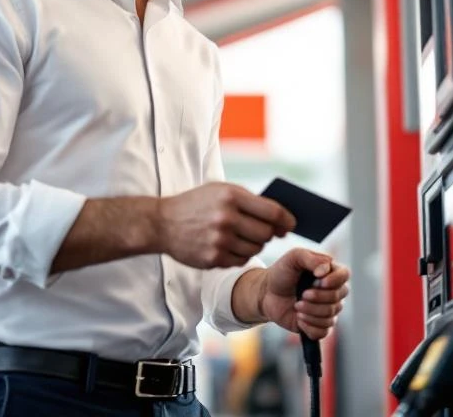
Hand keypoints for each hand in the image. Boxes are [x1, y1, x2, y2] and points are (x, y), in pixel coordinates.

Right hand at [158, 182, 295, 268]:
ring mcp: (219, 240)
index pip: (272, 211)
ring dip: (254, 245)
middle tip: (264, 231)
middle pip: (266, 233)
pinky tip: (231, 246)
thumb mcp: (221, 191)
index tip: (291, 224)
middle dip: (269, 233)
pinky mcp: (213, 259)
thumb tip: (281, 218)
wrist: (162, 223)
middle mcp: (226, 218)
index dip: (286, 219)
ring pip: (255, 249)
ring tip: (243, 237)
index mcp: (231, 196)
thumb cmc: (197, 204)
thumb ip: (249, 201)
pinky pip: (240, 261)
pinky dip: (241, 255)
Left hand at [260, 248, 349, 339]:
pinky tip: (299, 319)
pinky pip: (323, 332)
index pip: (345, 275)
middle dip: (317, 298)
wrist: (267, 293)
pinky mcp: (318, 326)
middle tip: (301, 294)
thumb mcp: (294, 257)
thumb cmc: (281, 273)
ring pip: (330, 317)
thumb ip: (311, 258)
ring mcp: (327, 310)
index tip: (318, 281)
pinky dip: (309, 326)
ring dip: (310, 312)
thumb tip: (325, 270)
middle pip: (338, 299)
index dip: (335, 280)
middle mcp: (332, 291)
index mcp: (329, 272)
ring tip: (297, 305)